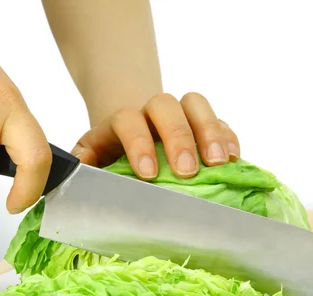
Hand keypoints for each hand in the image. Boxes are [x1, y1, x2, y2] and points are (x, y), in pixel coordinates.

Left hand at [71, 92, 239, 178]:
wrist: (131, 134)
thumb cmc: (111, 153)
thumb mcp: (92, 156)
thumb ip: (84, 161)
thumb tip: (80, 168)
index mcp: (121, 120)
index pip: (128, 120)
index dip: (138, 143)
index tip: (148, 173)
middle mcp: (150, 110)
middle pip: (165, 106)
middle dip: (178, 138)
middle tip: (187, 172)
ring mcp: (179, 113)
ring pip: (196, 105)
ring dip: (210, 132)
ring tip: (219, 162)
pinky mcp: (203, 123)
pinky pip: (220, 121)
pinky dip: (228, 137)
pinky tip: (233, 158)